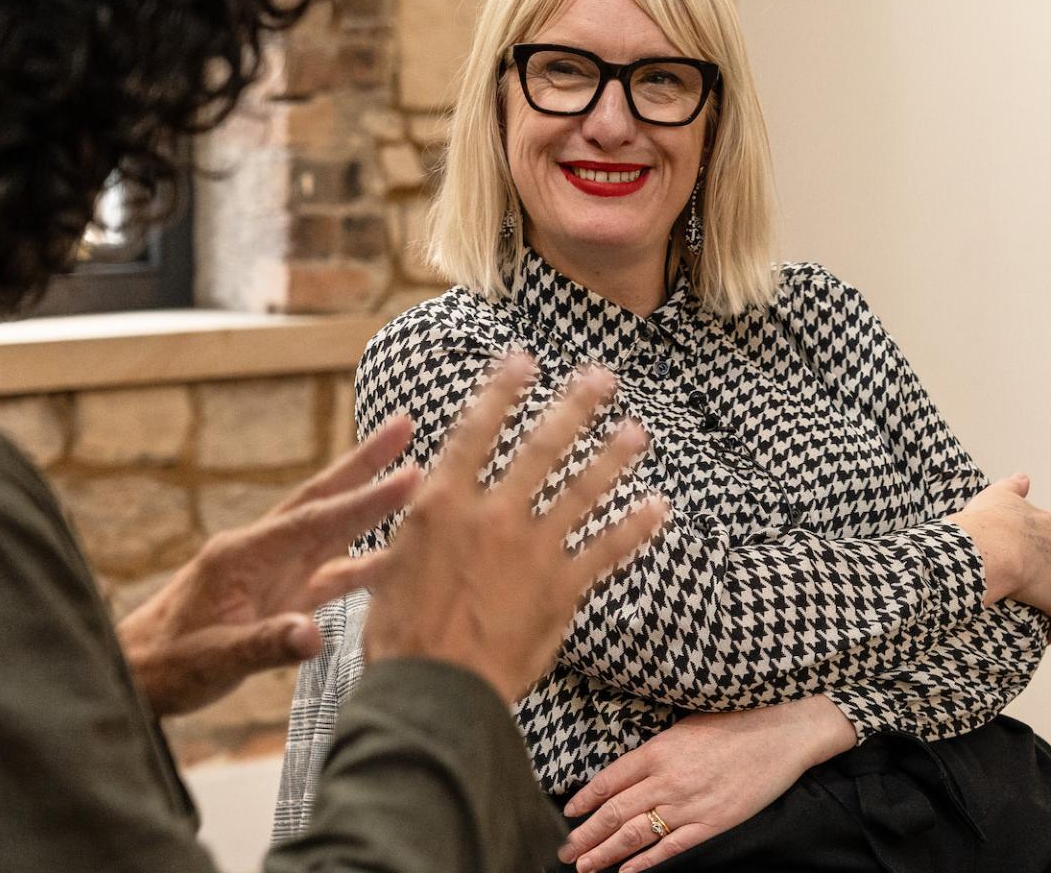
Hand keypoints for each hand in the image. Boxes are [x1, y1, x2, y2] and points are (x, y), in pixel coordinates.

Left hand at [117, 416, 423, 716]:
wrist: (134, 675)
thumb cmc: (166, 666)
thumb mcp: (212, 659)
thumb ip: (265, 645)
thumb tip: (312, 636)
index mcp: (243, 556)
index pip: (314, 521)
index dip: (363, 500)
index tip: (409, 474)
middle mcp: (260, 553)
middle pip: (321, 500)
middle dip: (364, 464)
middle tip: (403, 425)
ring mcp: (270, 572)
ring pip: (328, 529)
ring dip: (365, 502)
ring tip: (409, 475)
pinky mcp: (276, 595)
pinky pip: (327, 570)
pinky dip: (362, 561)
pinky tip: (392, 559)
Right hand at [361, 354, 669, 704]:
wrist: (434, 691)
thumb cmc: (401, 638)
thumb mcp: (392, 566)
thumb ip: (422, 526)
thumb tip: (431, 495)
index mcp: (442, 503)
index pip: (476, 430)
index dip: (502, 390)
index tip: (523, 361)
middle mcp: (492, 514)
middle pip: (542, 446)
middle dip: (576, 406)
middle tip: (602, 379)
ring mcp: (532, 549)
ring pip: (583, 488)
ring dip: (614, 456)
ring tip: (636, 432)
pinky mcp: (562, 588)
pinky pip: (607, 549)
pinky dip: (636, 527)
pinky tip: (658, 507)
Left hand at [557, 697, 856, 872]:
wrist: (781, 730)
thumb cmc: (735, 719)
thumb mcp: (686, 724)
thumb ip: (657, 749)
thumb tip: (630, 770)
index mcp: (658, 750)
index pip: (609, 780)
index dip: (585, 800)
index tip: (569, 813)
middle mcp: (667, 779)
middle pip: (615, 812)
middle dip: (586, 835)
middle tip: (567, 852)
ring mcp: (689, 804)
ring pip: (636, 835)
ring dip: (606, 853)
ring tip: (586, 868)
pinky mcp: (712, 823)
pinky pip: (671, 848)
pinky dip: (646, 863)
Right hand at [946, 474, 1050, 640]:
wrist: (988, 546)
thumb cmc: (983, 522)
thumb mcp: (994, 494)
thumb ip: (1011, 486)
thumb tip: (1024, 478)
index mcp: (1042, 520)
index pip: (1041, 534)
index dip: (1029, 547)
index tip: (1015, 556)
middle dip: (1039, 570)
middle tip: (1012, 583)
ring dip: (1044, 597)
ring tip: (1023, 609)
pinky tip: (1046, 635)